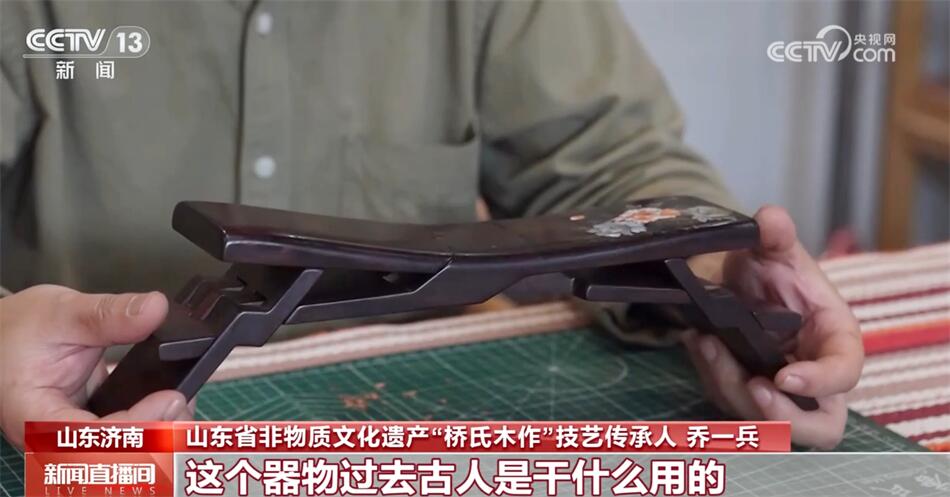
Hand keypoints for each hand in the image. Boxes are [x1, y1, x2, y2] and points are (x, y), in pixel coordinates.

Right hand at [0, 285, 191, 447]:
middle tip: (186, 404)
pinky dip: (153, 422)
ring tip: (184, 403)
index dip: (136, 427)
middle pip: (113, 458)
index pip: (91, 440)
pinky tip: (173, 403)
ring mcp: (76, 438)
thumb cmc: (17, 331)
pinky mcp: (93, 428)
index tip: (170, 399)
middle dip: (157, 438)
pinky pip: (127, 437)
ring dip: (160, 434)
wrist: (3, 337)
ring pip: (124, 454)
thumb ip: (107, 314)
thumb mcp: (60, 313)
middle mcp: (56, 439)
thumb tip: (153, 309)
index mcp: (35, 419)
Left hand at [683, 206, 863, 448]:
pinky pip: (727, 402)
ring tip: (705, 342)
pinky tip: (695, 341)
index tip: (785, 377)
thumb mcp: (772, 248)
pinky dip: (709, 376)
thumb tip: (770, 219)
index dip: (822, 382)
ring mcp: (779, 391)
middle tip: (753, 386)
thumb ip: (775, 235)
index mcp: (834, 339)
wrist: (732, 276)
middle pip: (818, 425)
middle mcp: (812, 373)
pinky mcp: (745, 393)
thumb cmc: (767, 266)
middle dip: (784, 417)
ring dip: (729, 385)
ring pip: (761, 418)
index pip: (846, 373)